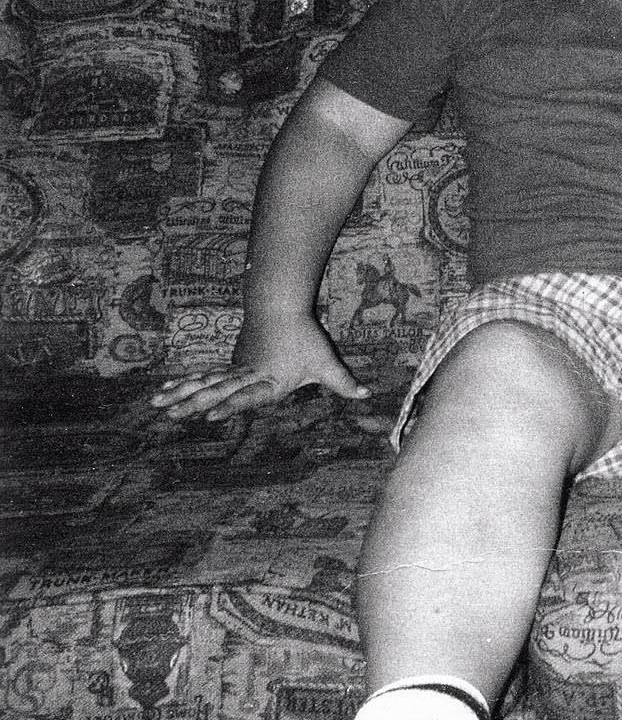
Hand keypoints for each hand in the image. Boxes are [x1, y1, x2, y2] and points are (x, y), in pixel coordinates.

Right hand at [150, 316, 368, 420]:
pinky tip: (168, 393)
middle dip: (191, 402)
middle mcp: (248, 375)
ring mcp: (236, 368)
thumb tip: (368, 395)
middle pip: (216, 389)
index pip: (247, 395)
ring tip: (156, 403)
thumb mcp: (325, 362)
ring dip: (181, 393)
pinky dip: (186, 384)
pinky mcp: (231, 364)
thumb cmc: (304, 336)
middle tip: (167, 414)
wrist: (280, 305)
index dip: (229, 405)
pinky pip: (205, 376)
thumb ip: (344, 382)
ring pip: (205, 382)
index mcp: (269, 380)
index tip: (209, 414)